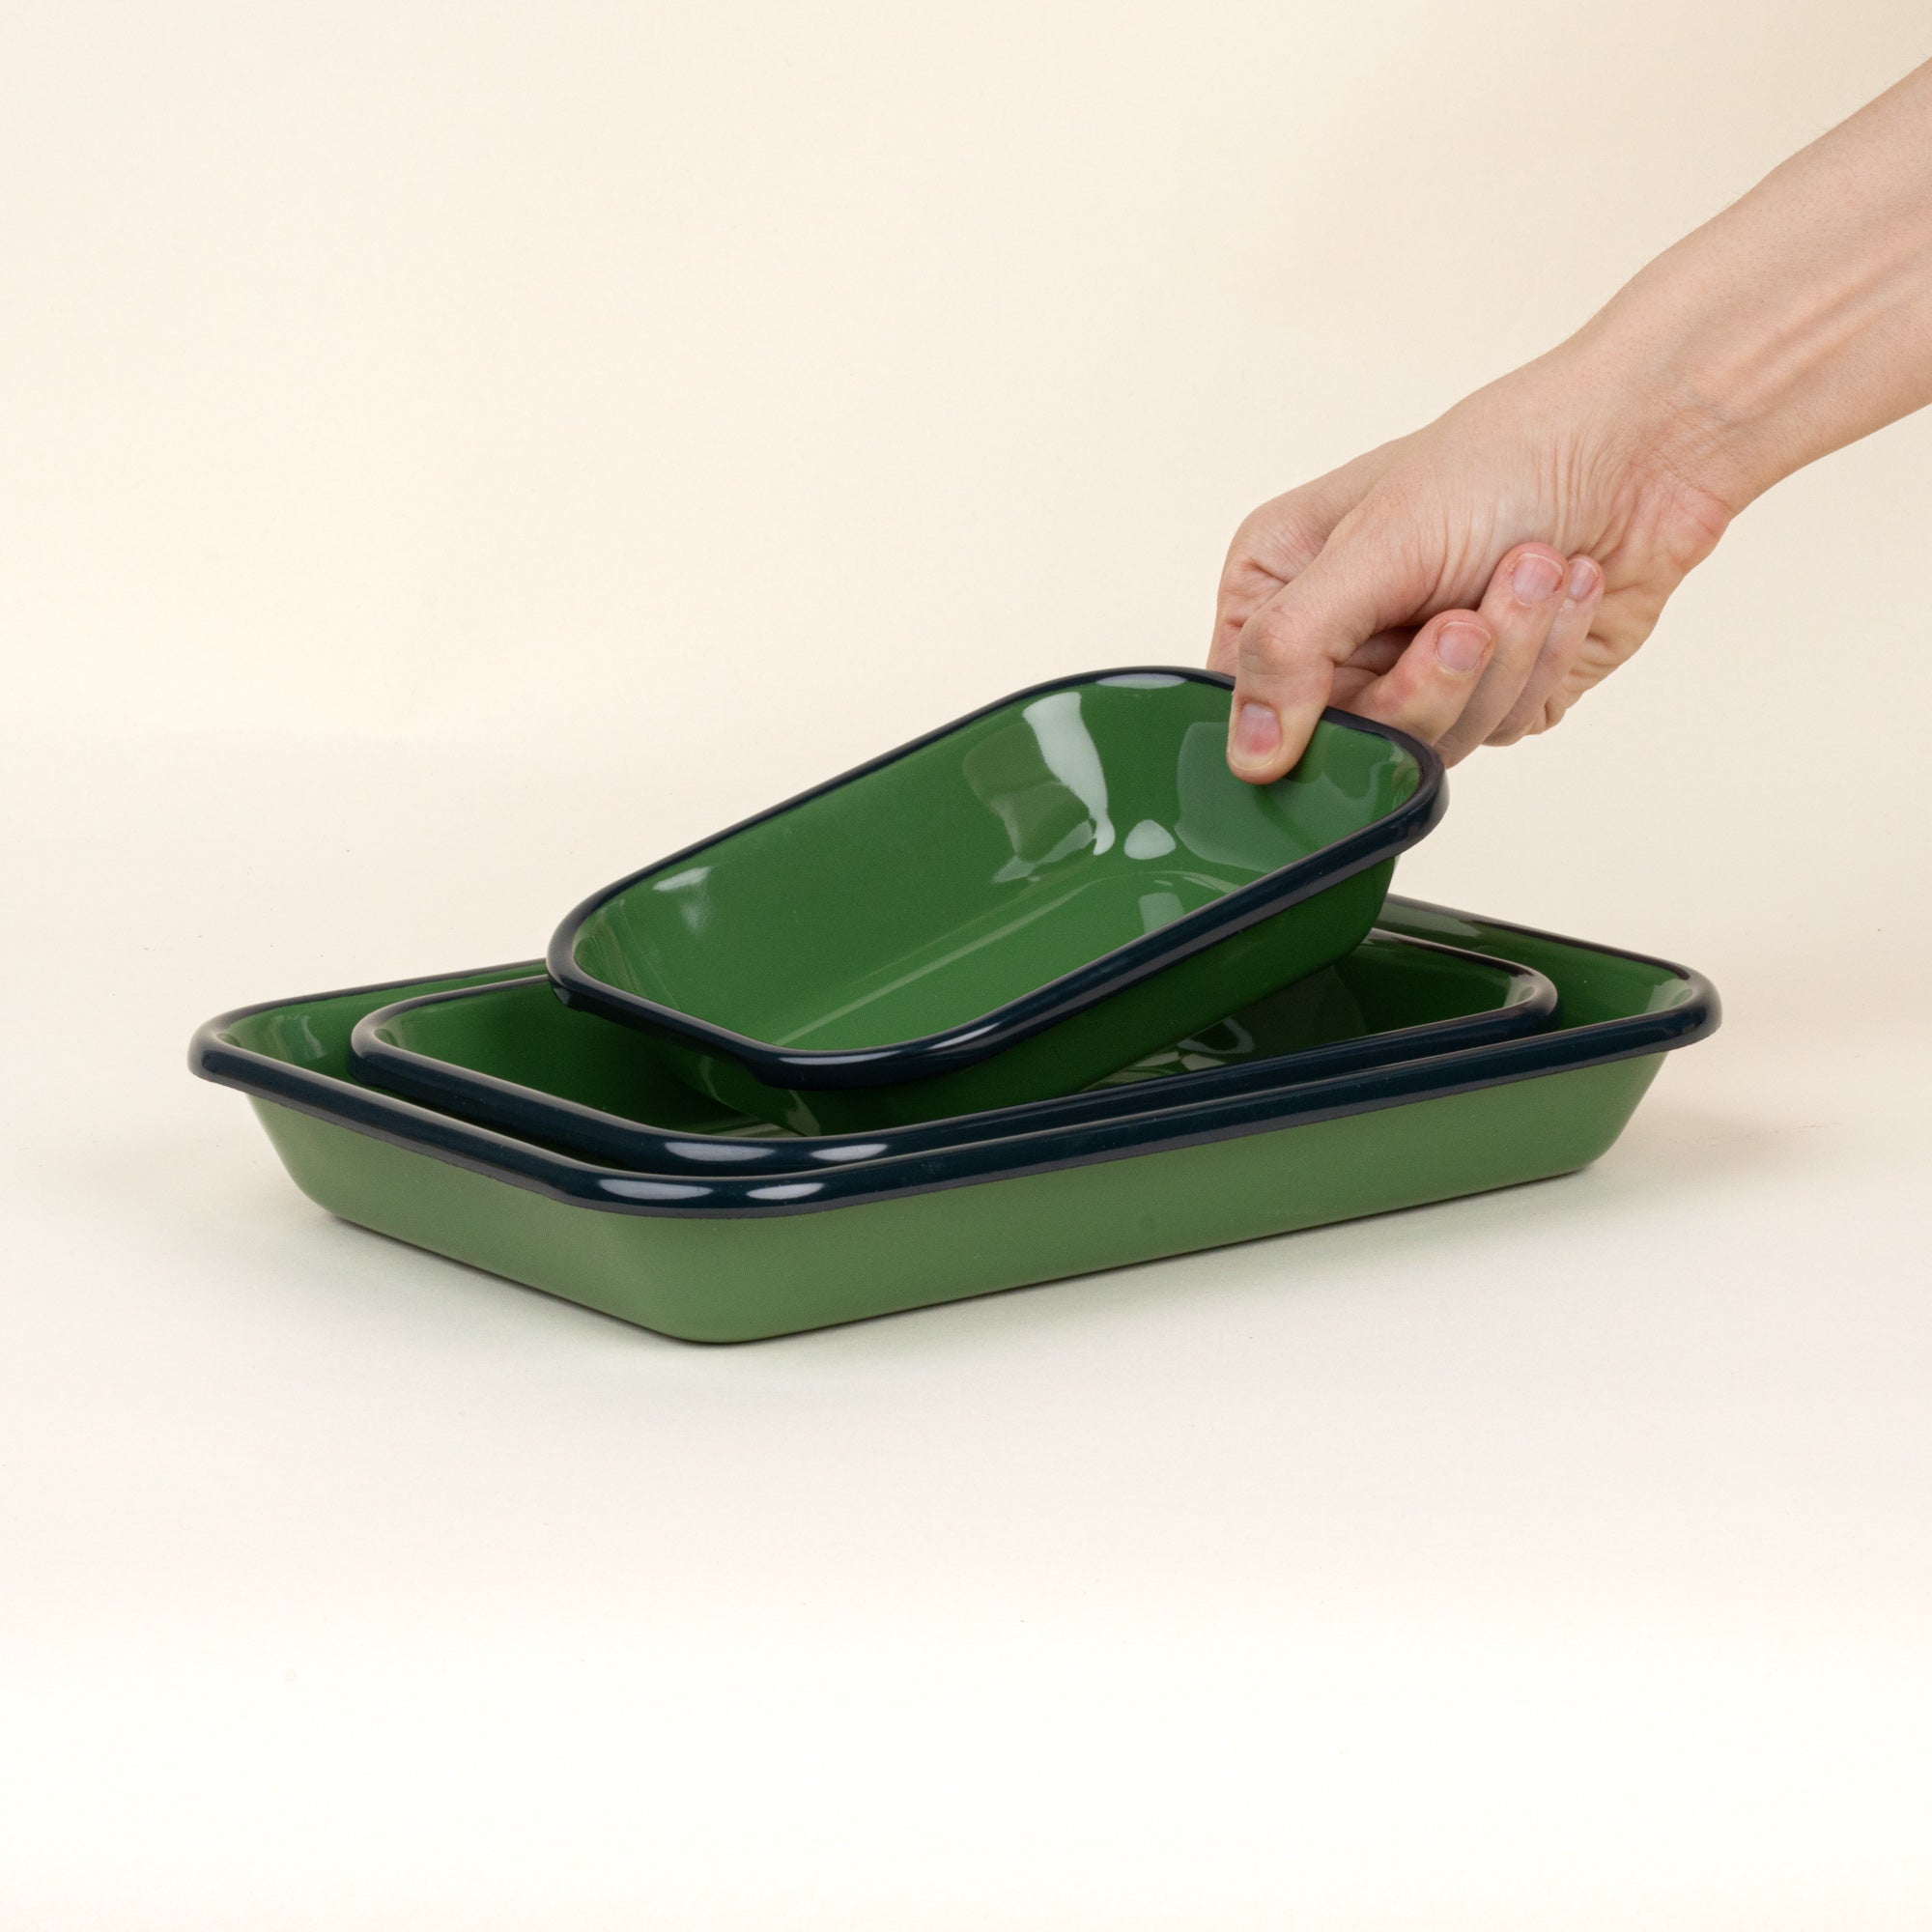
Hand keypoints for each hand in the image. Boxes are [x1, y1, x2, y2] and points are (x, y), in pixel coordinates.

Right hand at [1207, 350, 1736, 778]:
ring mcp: (1417, 669)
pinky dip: (1542, 662)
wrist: (1643, 444)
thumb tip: (1247, 756)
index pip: (1247, 698)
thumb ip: (1290, 647)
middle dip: (1431, 678)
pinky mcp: (1493, 693)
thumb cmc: (1505, 460)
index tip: (1358, 693)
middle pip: (1351, 738)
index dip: (1297, 717)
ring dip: (1503, 659)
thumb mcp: (1374, 546)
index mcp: (1280, 586)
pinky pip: (1502, 728)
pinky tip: (1562, 592)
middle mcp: (1341, 635)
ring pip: (1434, 740)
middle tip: (1467, 618)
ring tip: (1533, 571)